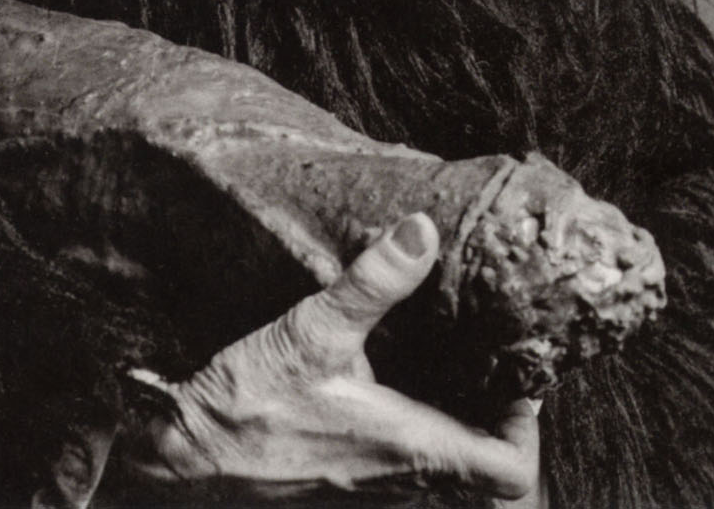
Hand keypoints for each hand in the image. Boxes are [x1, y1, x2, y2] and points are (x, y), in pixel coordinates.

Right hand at [120, 213, 541, 501]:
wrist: (187, 454)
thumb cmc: (250, 403)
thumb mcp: (313, 329)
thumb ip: (373, 281)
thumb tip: (422, 231)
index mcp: (411, 449)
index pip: (510, 471)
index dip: (526, 429)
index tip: (515, 378)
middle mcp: (402, 484)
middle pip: (486, 483)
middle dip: (496, 428)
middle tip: (488, 372)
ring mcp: (372, 494)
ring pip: (444, 483)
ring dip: (455, 433)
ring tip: (448, 374)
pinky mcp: (343, 489)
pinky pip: (403, 479)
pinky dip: (416, 443)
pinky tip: (390, 393)